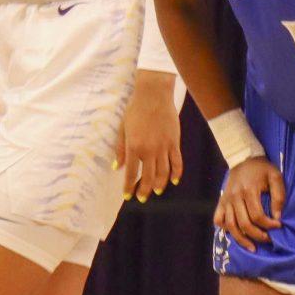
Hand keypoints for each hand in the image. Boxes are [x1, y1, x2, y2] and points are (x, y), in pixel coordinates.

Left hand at [117, 79, 182, 198]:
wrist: (153, 96)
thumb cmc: (134, 110)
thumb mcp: (122, 128)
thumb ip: (120, 149)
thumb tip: (117, 166)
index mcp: (134, 147)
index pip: (131, 173)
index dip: (129, 186)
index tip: (128, 196)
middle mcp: (150, 151)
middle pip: (149, 177)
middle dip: (145, 190)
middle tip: (142, 198)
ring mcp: (164, 148)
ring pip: (164, 173)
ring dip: (160, 185)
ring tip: (157, 192)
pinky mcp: (175, 143)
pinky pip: (177, 163)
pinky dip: (176, 173)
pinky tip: (174, 180)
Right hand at [216, 157, 286, 248]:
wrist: (243, 158)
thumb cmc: (262, 169)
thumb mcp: (276, 177)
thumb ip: (278, 197)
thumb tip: (277, 217)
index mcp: (248, 191)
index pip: (257, 216)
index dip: (269, 225)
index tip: (278, 226)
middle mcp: (234, 197)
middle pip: (244, 223)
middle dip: (258, 235)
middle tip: (269, 239)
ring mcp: (226, 199)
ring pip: (230, 225)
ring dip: (241, 239)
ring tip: (252, 247)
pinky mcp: (222, 201)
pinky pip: (218, 218)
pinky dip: (225, 228)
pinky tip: (234, 233)